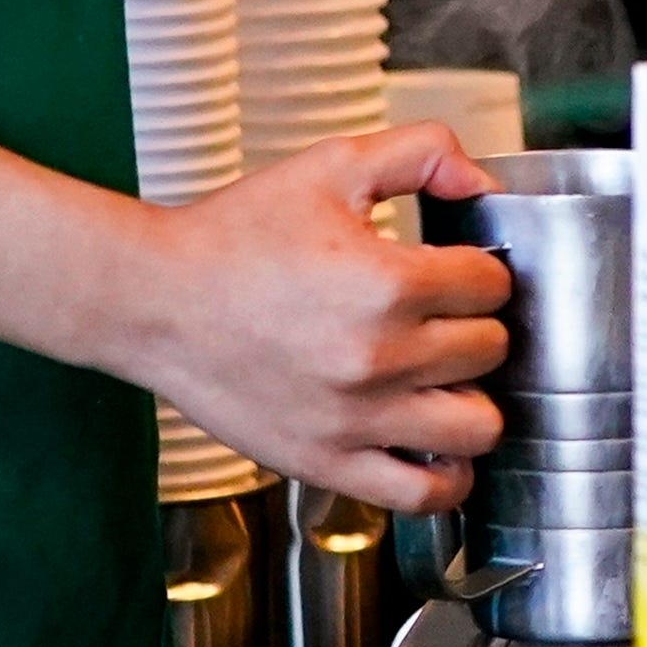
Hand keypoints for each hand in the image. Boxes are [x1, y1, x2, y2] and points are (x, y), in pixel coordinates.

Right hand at [107, 120, 510, 509]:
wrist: (154, 300)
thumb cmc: (234, 237)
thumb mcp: (333, 166)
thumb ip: (422, 153)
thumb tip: (482, 182)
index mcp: (386, 282)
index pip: (493, 285)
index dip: (479, 270)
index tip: (454, 272)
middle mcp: (378, 356)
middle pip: (491, 350)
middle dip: (475, 326)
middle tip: (444, 318)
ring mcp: (355, 418)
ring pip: (478, 425)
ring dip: (471, 398)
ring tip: (442, 378)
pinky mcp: (326, 461)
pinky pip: (424, 493)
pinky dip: (446, 474)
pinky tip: (431, 442)